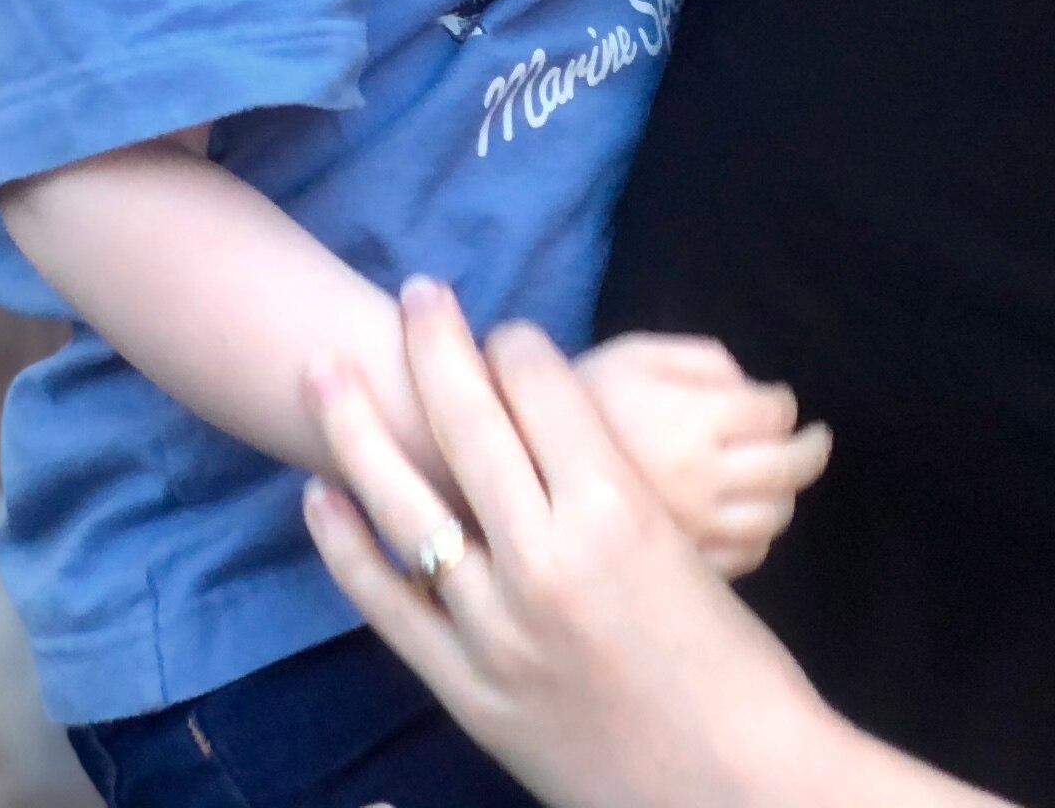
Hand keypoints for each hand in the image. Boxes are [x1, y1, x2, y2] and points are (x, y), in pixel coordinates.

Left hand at [303, 281, 843, 807]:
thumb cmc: (734, 670)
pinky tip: (320, 499)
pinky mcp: (464, 686)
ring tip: (325, 374)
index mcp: (617, 511)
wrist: (729, 783)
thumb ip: (620, 500)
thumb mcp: (690, 555)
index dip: (520, 347)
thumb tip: (566, 452)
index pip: (545, 393)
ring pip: (408, 506)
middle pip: (471, 425)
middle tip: (415, 294)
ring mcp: (494, 625)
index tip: (504, 328)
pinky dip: (348, 548)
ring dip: (360, 431)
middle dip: (436, 348)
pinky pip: (389, 604)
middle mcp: (544, 556)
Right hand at [576, 331, 831, 578]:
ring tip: (779, 480)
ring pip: (771, 520)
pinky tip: (744, 520)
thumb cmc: (579, 400)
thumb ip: (702, 360)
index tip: (776, 403)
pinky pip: (743, 558)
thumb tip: (751, 388)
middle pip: (787, 470)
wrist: (514, 473)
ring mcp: (693, 532)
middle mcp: (701, 481)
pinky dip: (756, 538)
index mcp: (693, 421)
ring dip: (785, 496)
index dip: (781, 404)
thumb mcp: (635, 353)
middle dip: (809, 451)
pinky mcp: (679, 569)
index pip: (773, 413)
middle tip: (813, 441)